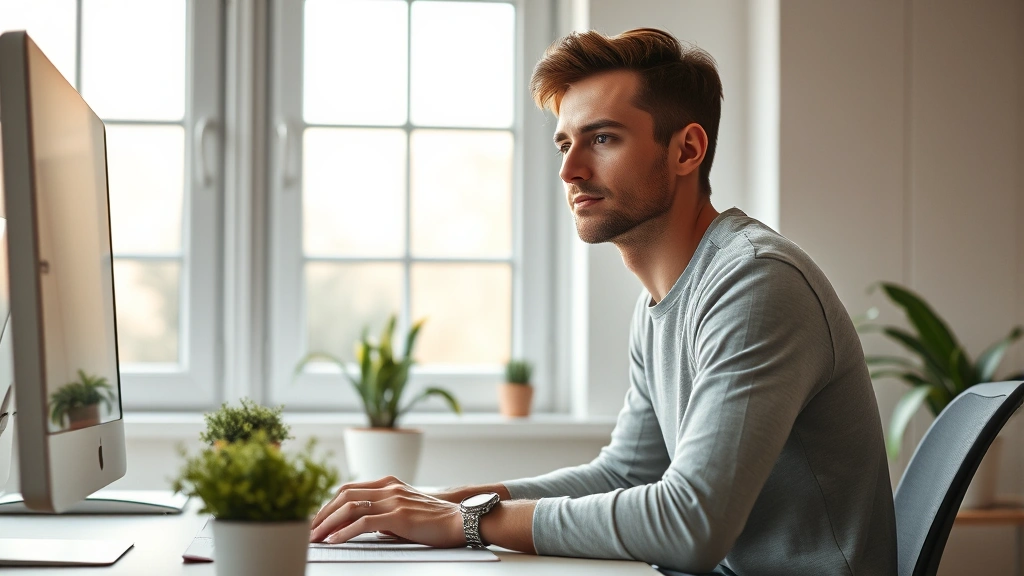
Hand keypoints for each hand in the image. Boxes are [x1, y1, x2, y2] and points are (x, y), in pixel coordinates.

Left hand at [309, 476, 465, 547]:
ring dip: (328, 523)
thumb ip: (385, 514)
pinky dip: (344, 532)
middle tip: (309, 530)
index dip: (329, 505)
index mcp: (388, 483)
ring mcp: (393, 500)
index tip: (317, 521)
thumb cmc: (435, 520)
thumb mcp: (405, 511)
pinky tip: (334, 541)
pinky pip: (364, 522)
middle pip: (344, 496)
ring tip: (315, 538)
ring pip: (350, 507)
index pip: (349, 490)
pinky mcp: (399, 516)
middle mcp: (388, 487)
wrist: (461, 520)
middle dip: (322, 514)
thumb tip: (365, 526)